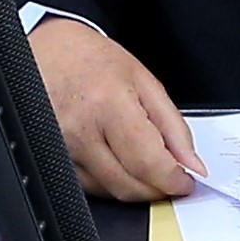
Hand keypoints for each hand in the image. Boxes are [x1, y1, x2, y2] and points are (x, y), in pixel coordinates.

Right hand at [26, 14, 200, 201]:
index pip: (147, 162)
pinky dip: (108, 182)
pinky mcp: (51, 156)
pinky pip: (86, 186)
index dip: (172, 180)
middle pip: (127, 184)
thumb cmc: (92, 60)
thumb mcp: (144, 82)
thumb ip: (174, 127)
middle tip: (168, 176)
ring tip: (141, 162)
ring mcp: (62, 146)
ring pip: (107, 190)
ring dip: (133, 186)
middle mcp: (81, 129)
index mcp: (110, 105)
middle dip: (156, 189)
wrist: (48, 50)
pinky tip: (116, 162)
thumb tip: (191, 164)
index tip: (184, 182)